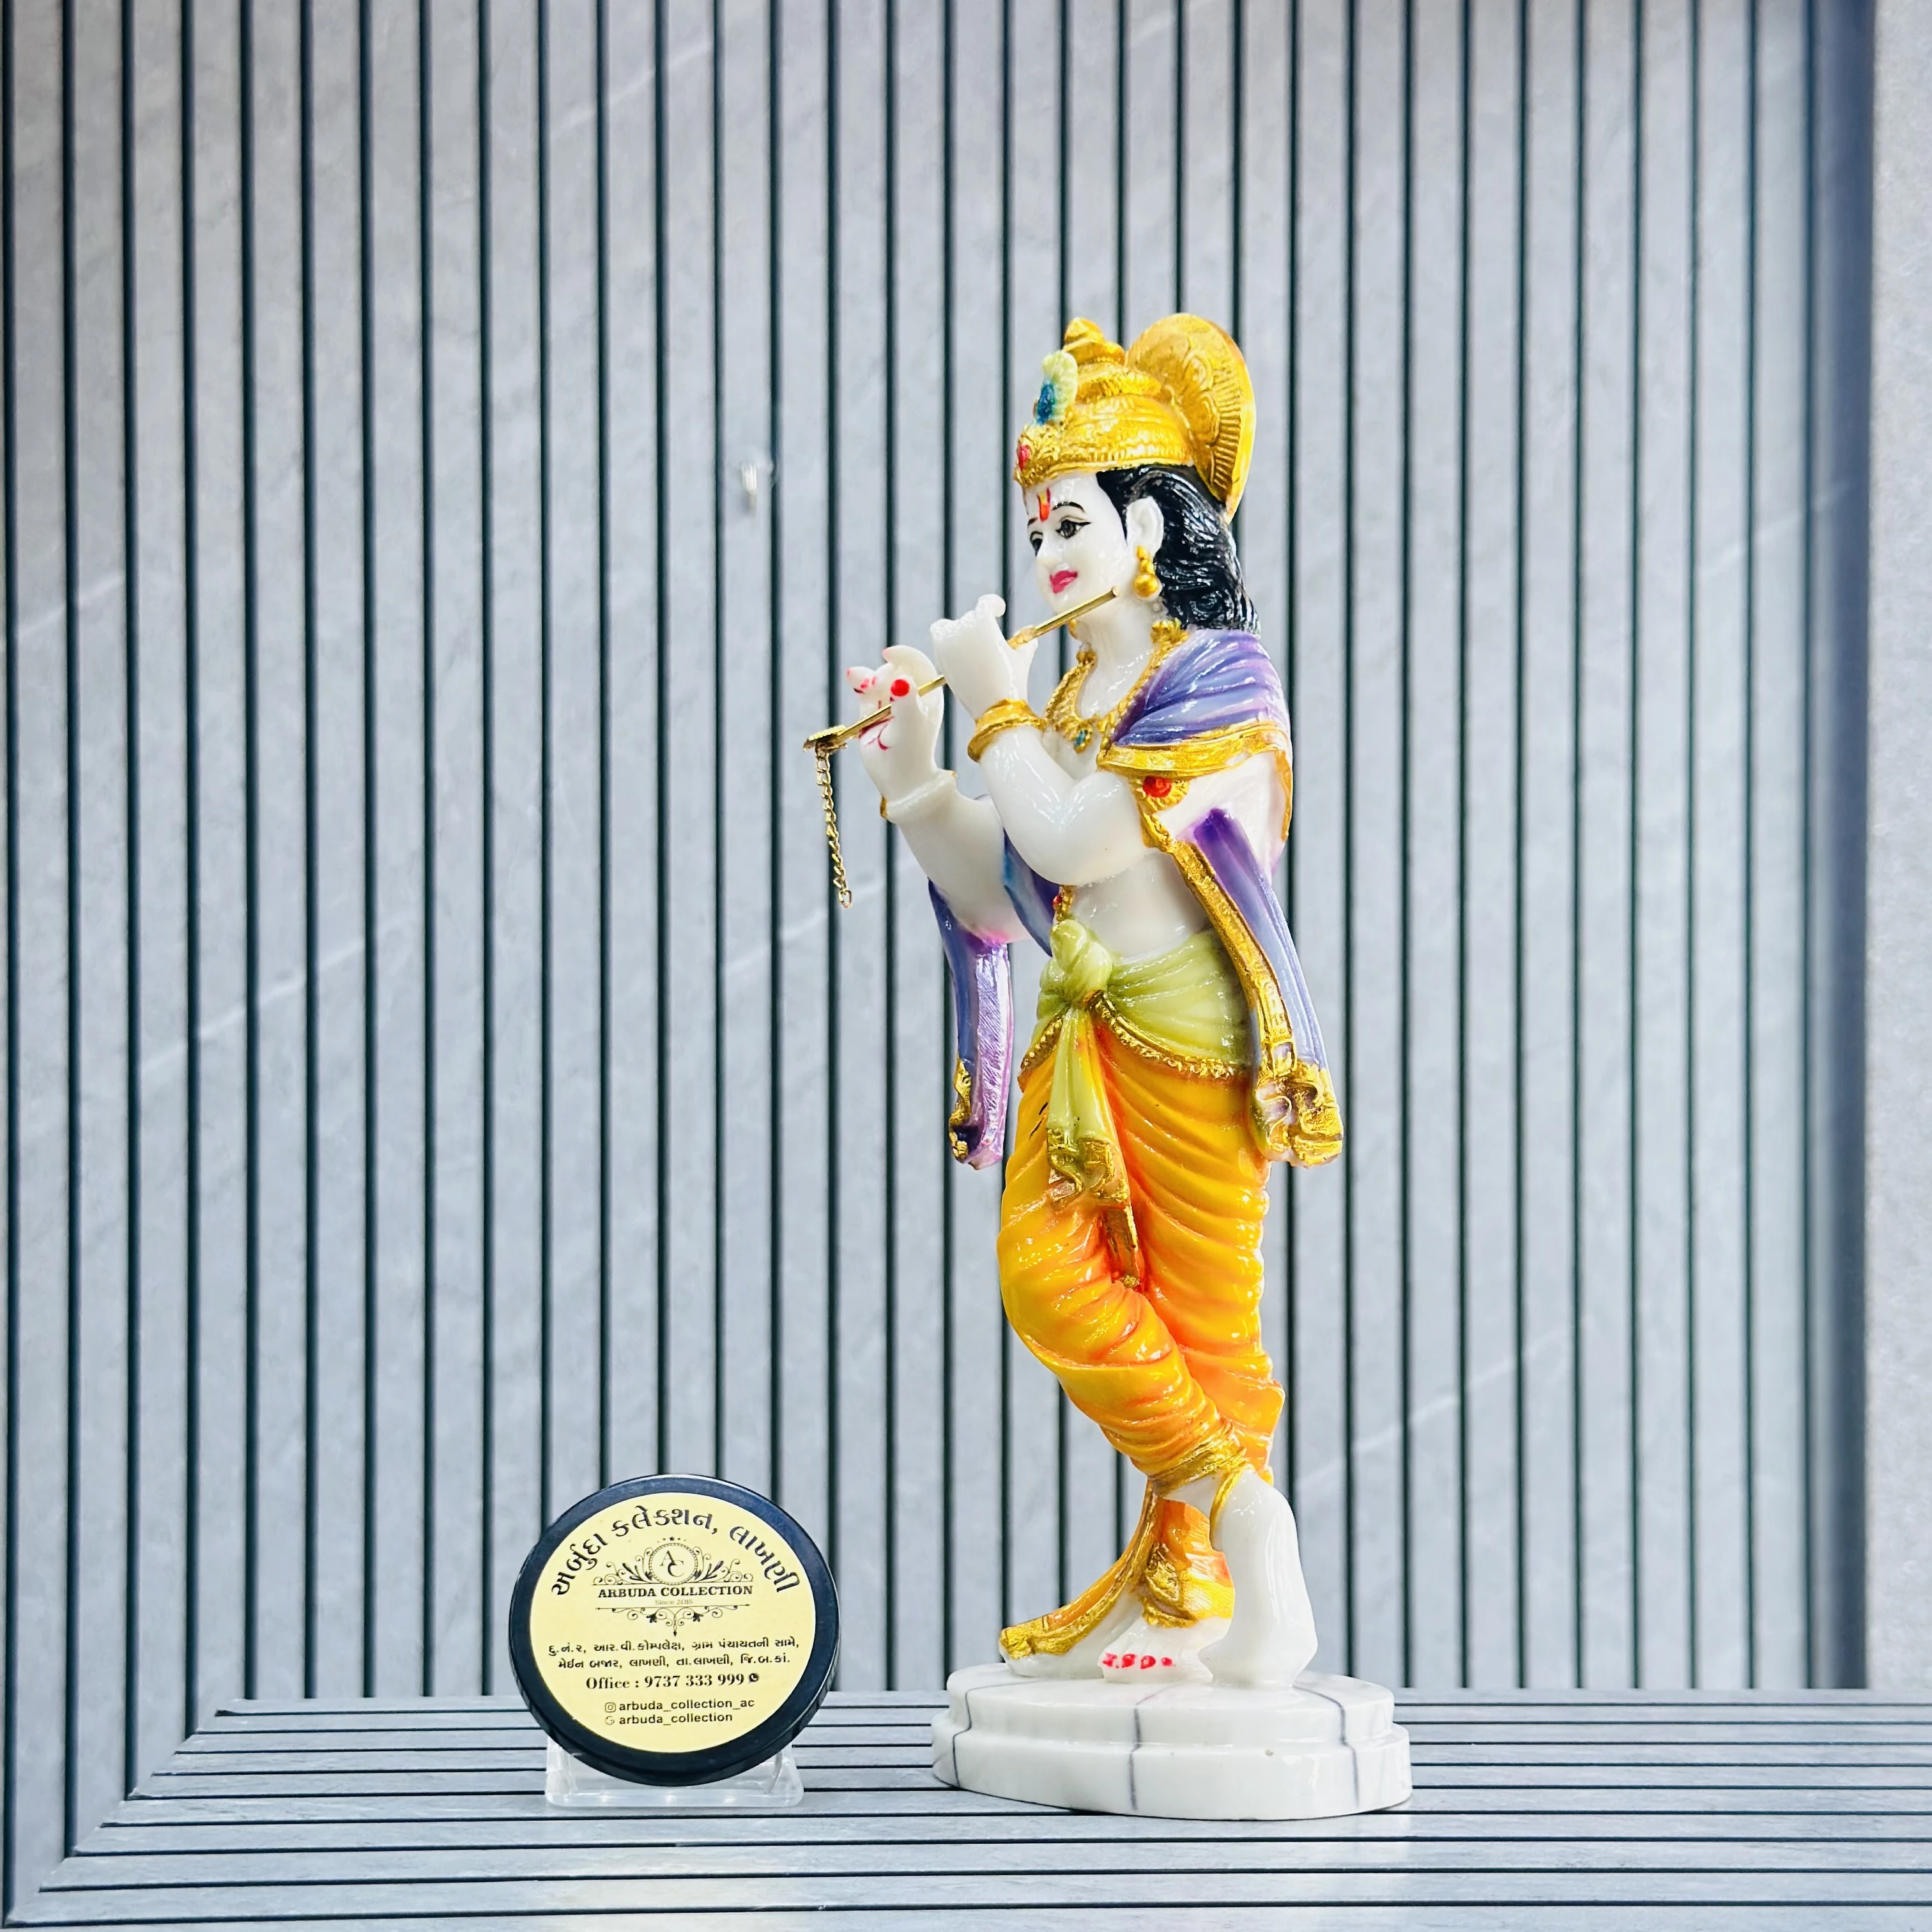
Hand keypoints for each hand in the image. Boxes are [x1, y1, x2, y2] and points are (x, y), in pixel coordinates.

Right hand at [848, 644, 943, 805]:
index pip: (918, 662)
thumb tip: (900, 681)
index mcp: (928, 694)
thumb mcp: (910, 727)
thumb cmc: (910, 753)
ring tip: (869, 698)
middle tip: (879, 691)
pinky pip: (863, 687)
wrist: (896, 778)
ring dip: (869, 682)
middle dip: (883, 675)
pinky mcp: (872, 709)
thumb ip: (905, 703)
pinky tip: (855, 682)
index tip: (888, 654)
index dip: (903, 655)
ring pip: (876, 677)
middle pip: (893, 668)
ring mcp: (890, 701)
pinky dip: (859, 684)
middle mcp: (910, 693)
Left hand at [930, 593, 1030, 720]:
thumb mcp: (1022, 659)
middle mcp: (961, 629)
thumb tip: (1031, 637)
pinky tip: (962, 654)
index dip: (994, 604)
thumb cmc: (1012, 681)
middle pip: (970, 617)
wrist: (995, 708)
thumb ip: (1025, 643)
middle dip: (980, 622)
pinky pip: (939, 643)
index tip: (1000, 610)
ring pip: (947, 627)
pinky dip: (947, 643)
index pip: (985, 603)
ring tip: (971, 640)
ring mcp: (948, 645)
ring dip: (958, 629)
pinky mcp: (941, 661)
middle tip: (990, 634)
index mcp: (982, 622)